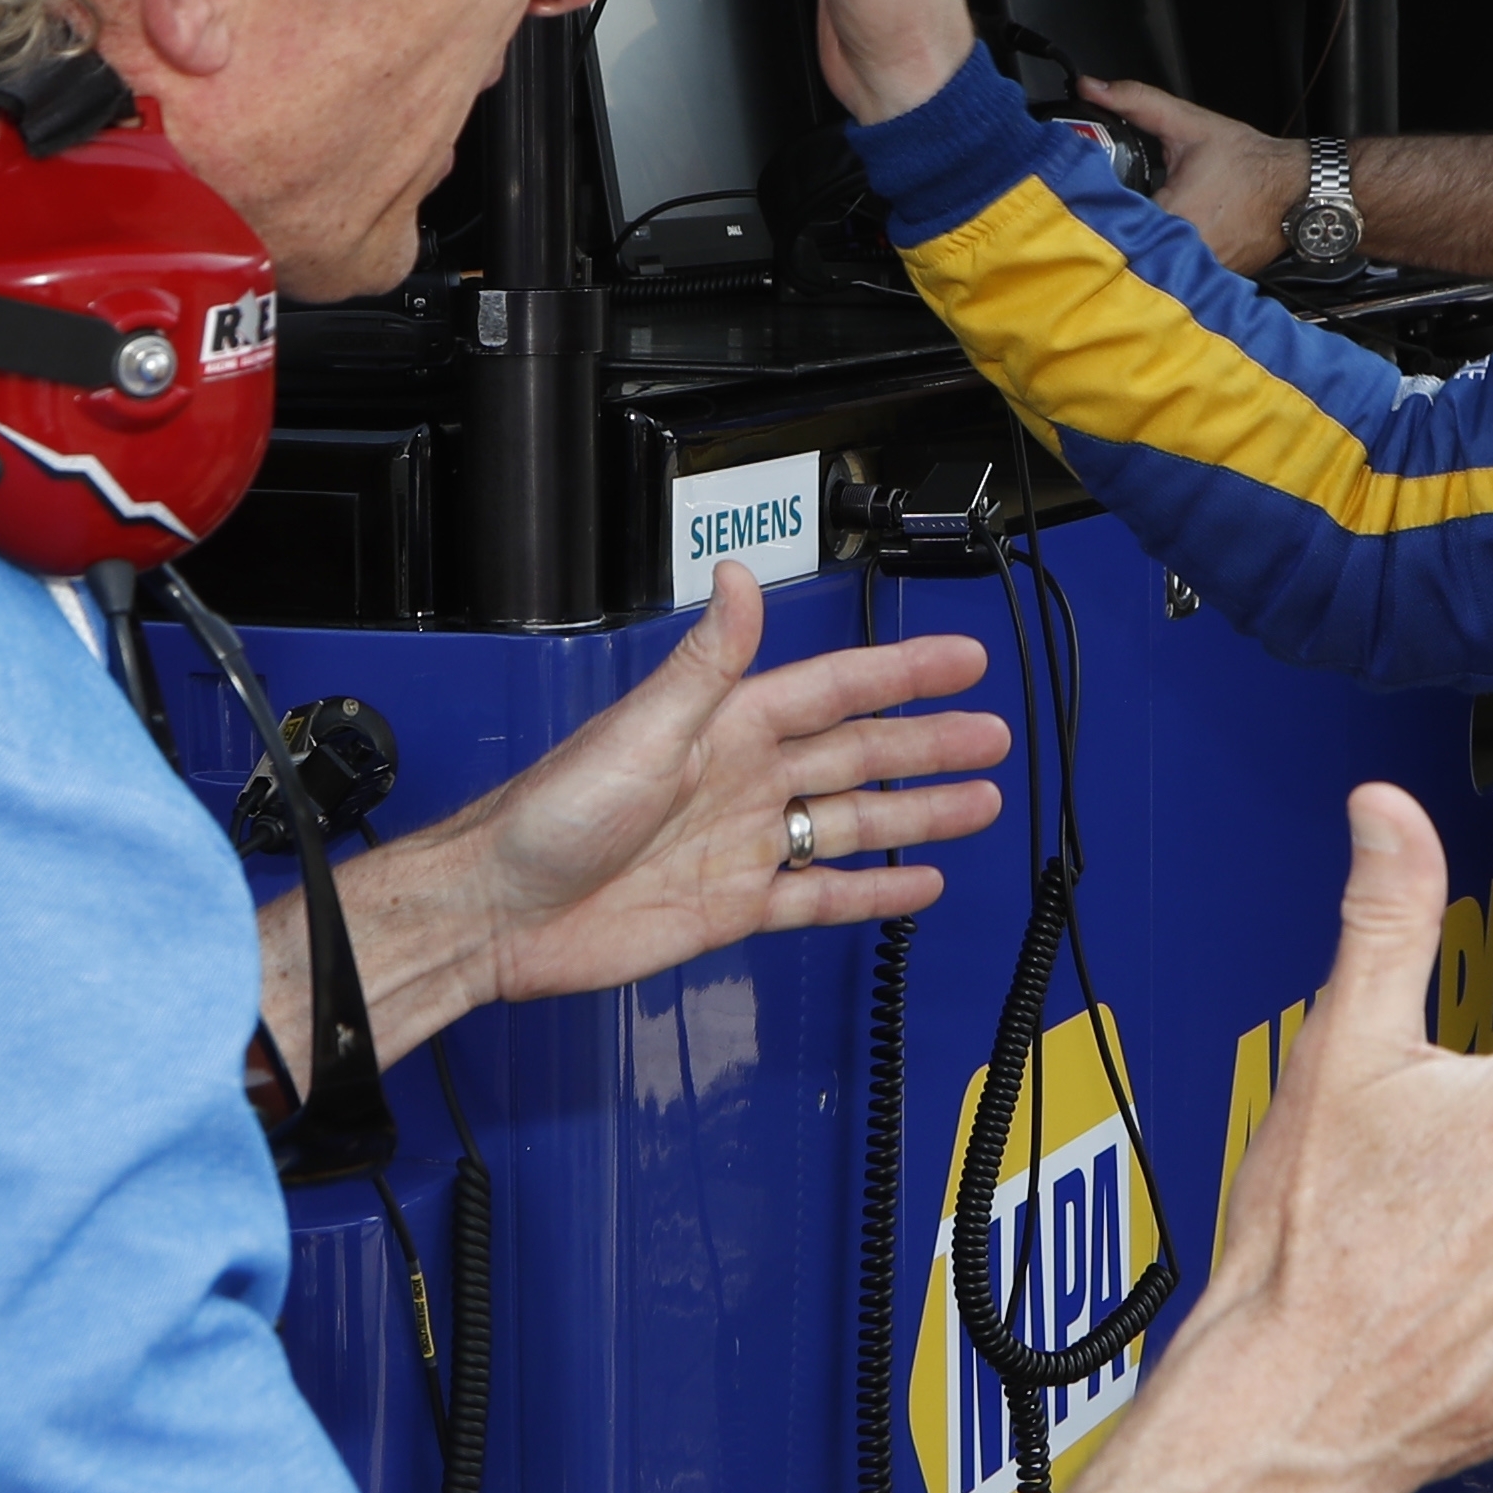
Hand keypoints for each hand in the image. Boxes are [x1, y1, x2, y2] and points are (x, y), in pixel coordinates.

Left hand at [262, 566, 1008, 1066]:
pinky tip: (914, 885)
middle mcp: (741, 778)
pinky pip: (819, 895)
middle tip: (992, 737)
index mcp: (726, 725)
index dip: (901, 673)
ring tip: (977, 805)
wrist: (500, 911)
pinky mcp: (731, 905)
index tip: (959, 661)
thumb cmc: (548, 817)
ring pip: (851, 823)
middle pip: (858, 755)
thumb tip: (737, 581)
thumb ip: (705, 663)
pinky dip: (870, 892)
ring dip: (916, 814)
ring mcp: (741, 842)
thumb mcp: (639, 729)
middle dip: (928, 744)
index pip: (834, 688)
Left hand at [1080, 76, 1299, 274]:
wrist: (1297, 189)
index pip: (1111, 217)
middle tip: (1109, 206)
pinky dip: (1170, 255)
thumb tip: (1093, 89)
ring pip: (1152, 261)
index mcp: (1174, 215)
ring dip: (1142, 244)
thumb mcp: (1190, 124)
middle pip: (1128, 244)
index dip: (1095, 203)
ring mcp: (1201, 270)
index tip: (1088, 192)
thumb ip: (1138, 102)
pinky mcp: (1213, 278)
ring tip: (1141, 223)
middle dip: (1117, 223)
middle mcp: (1187, 250)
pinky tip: (1170, 237)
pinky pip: (1178, 270)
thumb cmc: (1251, 163)